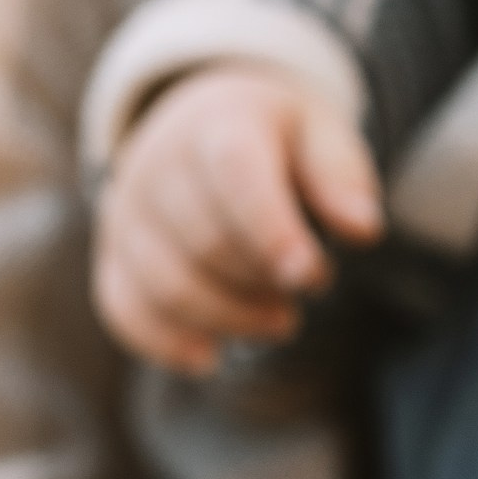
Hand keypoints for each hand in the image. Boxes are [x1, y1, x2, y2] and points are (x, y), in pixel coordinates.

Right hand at [93, 65, 382, 372]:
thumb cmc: (277, 138)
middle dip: (264, 280)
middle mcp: (159, 167)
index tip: (313, 276)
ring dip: (229, 316)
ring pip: (166, 284)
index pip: (236, 177)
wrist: (202, 121)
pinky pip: (123, 306)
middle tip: (314, 287)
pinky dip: (164, 341)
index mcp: (219, 126)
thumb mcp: (320, 134)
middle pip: (204, 241)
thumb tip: (364, 230)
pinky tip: (210, 357)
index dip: (272, 232)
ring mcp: (127, 212)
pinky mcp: (113, 254)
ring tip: (281, 320)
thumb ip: (341, 176)